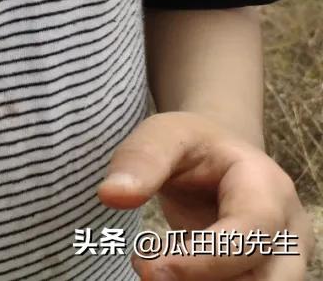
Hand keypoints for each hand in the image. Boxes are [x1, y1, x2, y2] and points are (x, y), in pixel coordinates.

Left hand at [97, 111, 315, 279]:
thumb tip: (110, 195)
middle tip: (147, 269)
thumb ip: (140, 159)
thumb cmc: (193, 143)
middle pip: (266, 280)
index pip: (249, 236)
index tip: (149, 268)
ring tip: (153, 264)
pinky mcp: (266, 276)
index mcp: (267, 188)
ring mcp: (282, 259)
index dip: (204, 260)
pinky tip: (167, 271)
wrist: (219, 156)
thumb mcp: (163, 133)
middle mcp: (288, 230)